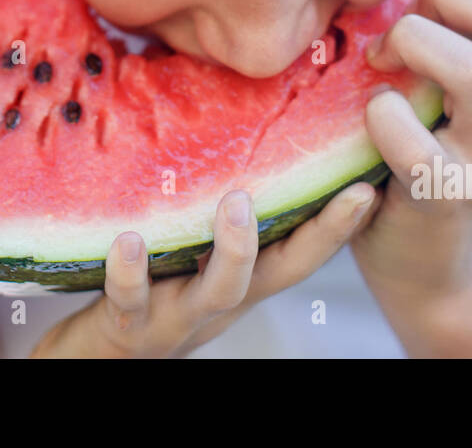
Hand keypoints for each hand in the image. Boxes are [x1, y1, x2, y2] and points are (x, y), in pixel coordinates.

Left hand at [29, 184, 375, 357]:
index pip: (303, 251)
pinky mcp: (131, 323)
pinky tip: (127, 240)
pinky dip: (130, 273)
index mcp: (243, 278)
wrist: (102, 350)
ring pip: (219, 291)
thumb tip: (244, 122)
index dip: (339, 225)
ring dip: (234, 250)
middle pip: (278, 273)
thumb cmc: (155, 282)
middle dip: (314, 235)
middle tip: (338, 187)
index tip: (368, 187)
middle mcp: (221, 299)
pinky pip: (131, 300)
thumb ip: (218, 202)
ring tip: (235, 202)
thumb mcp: (194, 246)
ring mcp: (181, 315)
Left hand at [350, 0, 471, 308]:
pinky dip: (377, 113)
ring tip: (380, 68)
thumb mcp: (447, 87)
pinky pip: (408, 135)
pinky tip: (369, 120)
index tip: (432, 2)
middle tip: (397, 33)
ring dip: (407, 47)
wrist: (426, 264)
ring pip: (470, 68)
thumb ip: (446, 28)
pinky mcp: (447, 197)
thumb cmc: (418, 151)